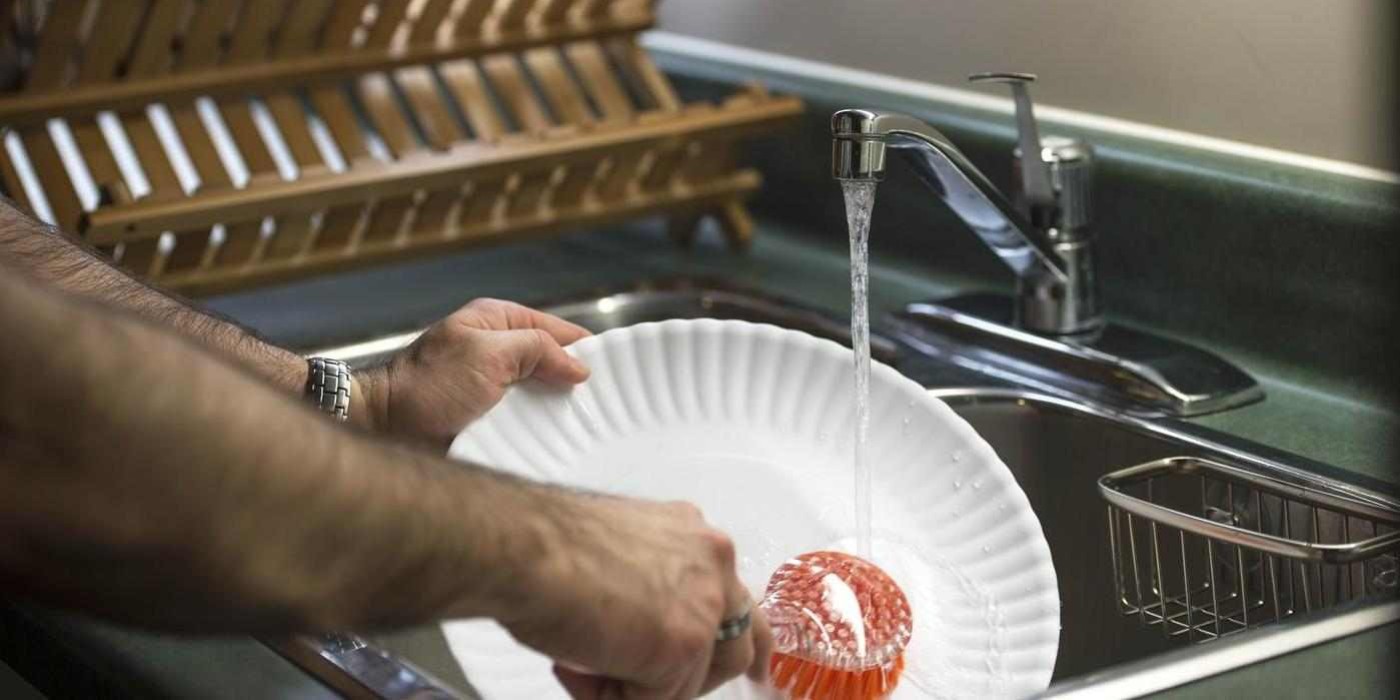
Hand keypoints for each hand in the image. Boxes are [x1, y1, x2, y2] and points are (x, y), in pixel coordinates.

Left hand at [357, 299, 590, 448]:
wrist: (384, 429)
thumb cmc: (426, 385)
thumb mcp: (488, 354)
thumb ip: (537, 349)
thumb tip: (580, 366)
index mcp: (498, 322)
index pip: (557, 329)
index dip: (586, 348)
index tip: (618, 371)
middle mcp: (498, 351)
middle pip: (553, 364)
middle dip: (575, 384)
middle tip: (607, 407)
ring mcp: (494, 387)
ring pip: (542, 396)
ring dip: (558, 413)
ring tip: (589, 430)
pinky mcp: (489, 419)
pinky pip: (524, 422)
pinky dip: (540, 432)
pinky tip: (559, 444)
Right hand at [506, 493, 772, 698]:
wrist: (523, 547)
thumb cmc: (544, 544)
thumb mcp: (619, 555)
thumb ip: (651, 588)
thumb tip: (642, 633)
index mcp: (694, 538)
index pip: (736, 598)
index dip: (743, 638)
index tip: (757, 663)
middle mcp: (712, 563)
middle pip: (736, 643)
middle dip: (696, 675)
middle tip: (653, 686)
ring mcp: (704, 605)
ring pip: (690, 680)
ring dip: (636, 686)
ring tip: (582, 661)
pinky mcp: (684, 645)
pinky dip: (611, 696)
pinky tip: (577, 666)